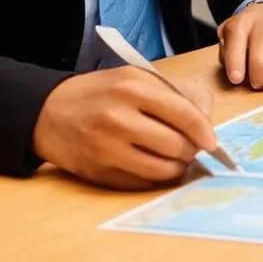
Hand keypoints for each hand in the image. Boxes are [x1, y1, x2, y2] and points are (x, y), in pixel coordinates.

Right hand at [32, 67, 216, 189]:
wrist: (50, 112)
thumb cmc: (100, 93)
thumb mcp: (135, 77)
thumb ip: (172, 93)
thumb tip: (206, 119)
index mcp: (132, 87)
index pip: (183, 113)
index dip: (203, 130)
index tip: (212, 141)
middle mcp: (120, 118)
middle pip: (176, 145)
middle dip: (191, 150)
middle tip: (191, 148)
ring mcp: (108, 148)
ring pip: (162, 169)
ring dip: (176, 167)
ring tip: (174, 158)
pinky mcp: (101, 173)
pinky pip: (142, 183)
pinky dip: (155, 178)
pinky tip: (153, 166)